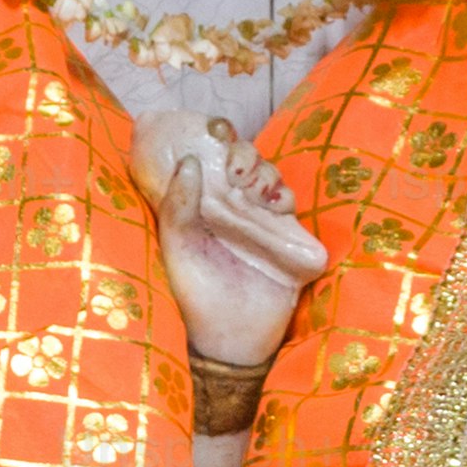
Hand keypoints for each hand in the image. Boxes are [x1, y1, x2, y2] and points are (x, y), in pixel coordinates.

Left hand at [138, 109, 325, 374]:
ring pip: (270, 177)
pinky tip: (275, 205)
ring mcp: (260, 221)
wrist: (230, 337)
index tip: (216, 129)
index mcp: (200, 203)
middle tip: (237, 171)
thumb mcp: (177, 246)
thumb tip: (187, 161)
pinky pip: (290, 204)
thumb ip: (176, 205)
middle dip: (245, 154)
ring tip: (256, 191)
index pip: (210, 155)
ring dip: (265, 174)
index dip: (216, 135)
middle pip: (245, 160)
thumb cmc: (194, 293)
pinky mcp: (285, 238)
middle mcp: (231, 207)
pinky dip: (284, 197)